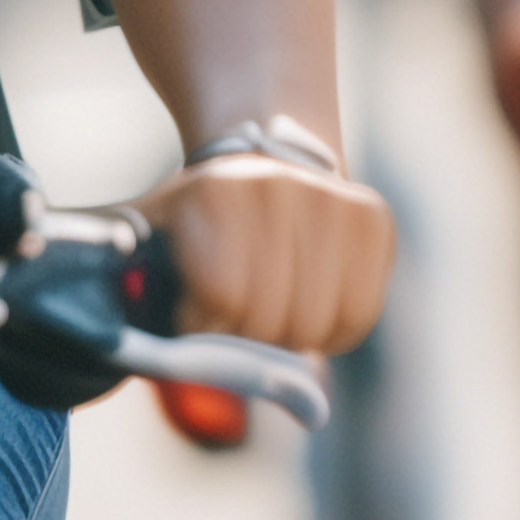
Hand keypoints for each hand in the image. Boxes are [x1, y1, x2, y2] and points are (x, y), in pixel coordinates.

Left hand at [138, 134, 394, 356]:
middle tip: (235, 314)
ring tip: (271, 306)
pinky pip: (358, 316)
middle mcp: (278, 186)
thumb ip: (144, 305)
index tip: (194, 311)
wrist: (261, 152)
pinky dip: (332, 332)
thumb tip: (172, 366)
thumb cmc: (197, 223)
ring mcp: (334, 199)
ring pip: (317, 326)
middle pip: (271, 321)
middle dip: (247, 335)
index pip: (223, 300)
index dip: (203, 325)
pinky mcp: (375, 218)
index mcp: (214, 193)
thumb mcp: (152, 249)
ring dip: (290, 336)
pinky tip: (308, 303)